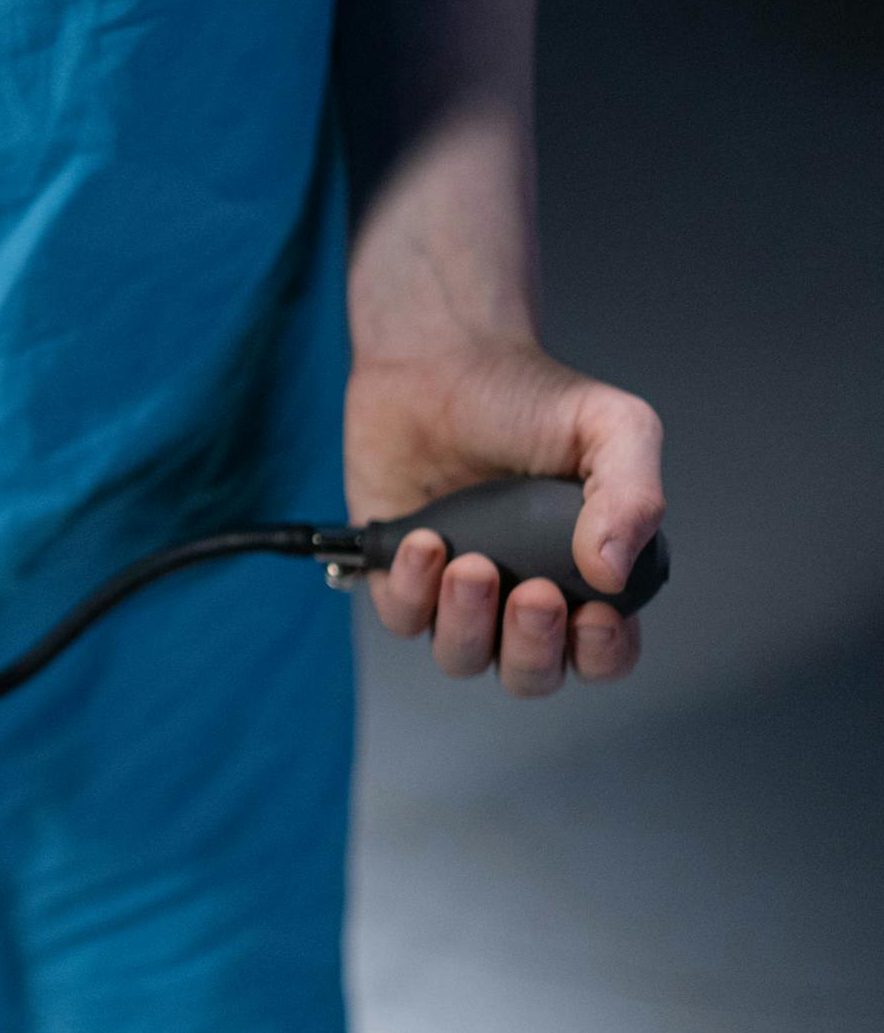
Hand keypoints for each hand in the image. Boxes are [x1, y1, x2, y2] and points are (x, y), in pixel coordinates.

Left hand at [344, 340, 664, 696]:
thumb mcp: (612, 427)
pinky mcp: (398, 575)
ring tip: (470, 562)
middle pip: (532, 674)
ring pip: (464, 657)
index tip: (594, 614)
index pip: (602, 653)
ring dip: (468, 622)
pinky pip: (404, 618)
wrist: (439, 358)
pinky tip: (425, 542)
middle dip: (533, 647)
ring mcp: (457, 591)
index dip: (601, 652)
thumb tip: (614, 572)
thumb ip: (632, 495)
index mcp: (584, 574)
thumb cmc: (528, 394)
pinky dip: (413, 591)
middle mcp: (520, 594)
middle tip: (531, 593)